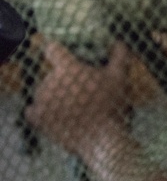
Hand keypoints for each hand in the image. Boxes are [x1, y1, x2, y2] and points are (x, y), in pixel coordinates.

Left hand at [25, 41, 132, 157]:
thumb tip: (119, 42)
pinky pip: (32, 110)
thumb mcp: (120, 78)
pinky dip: (40, 111)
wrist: (102, 139)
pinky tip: (52, 114)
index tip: (67, 58)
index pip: (52, 49)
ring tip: (72, 107)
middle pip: (52, 74)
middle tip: (81, 90)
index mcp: (67, 68)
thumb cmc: (112, 105)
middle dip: (64, 80)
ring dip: (55, 96)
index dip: (59, 52)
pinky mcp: (39, 118)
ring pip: (44, 92)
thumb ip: (119, 57)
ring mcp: (41, 100)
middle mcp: (49, 81)